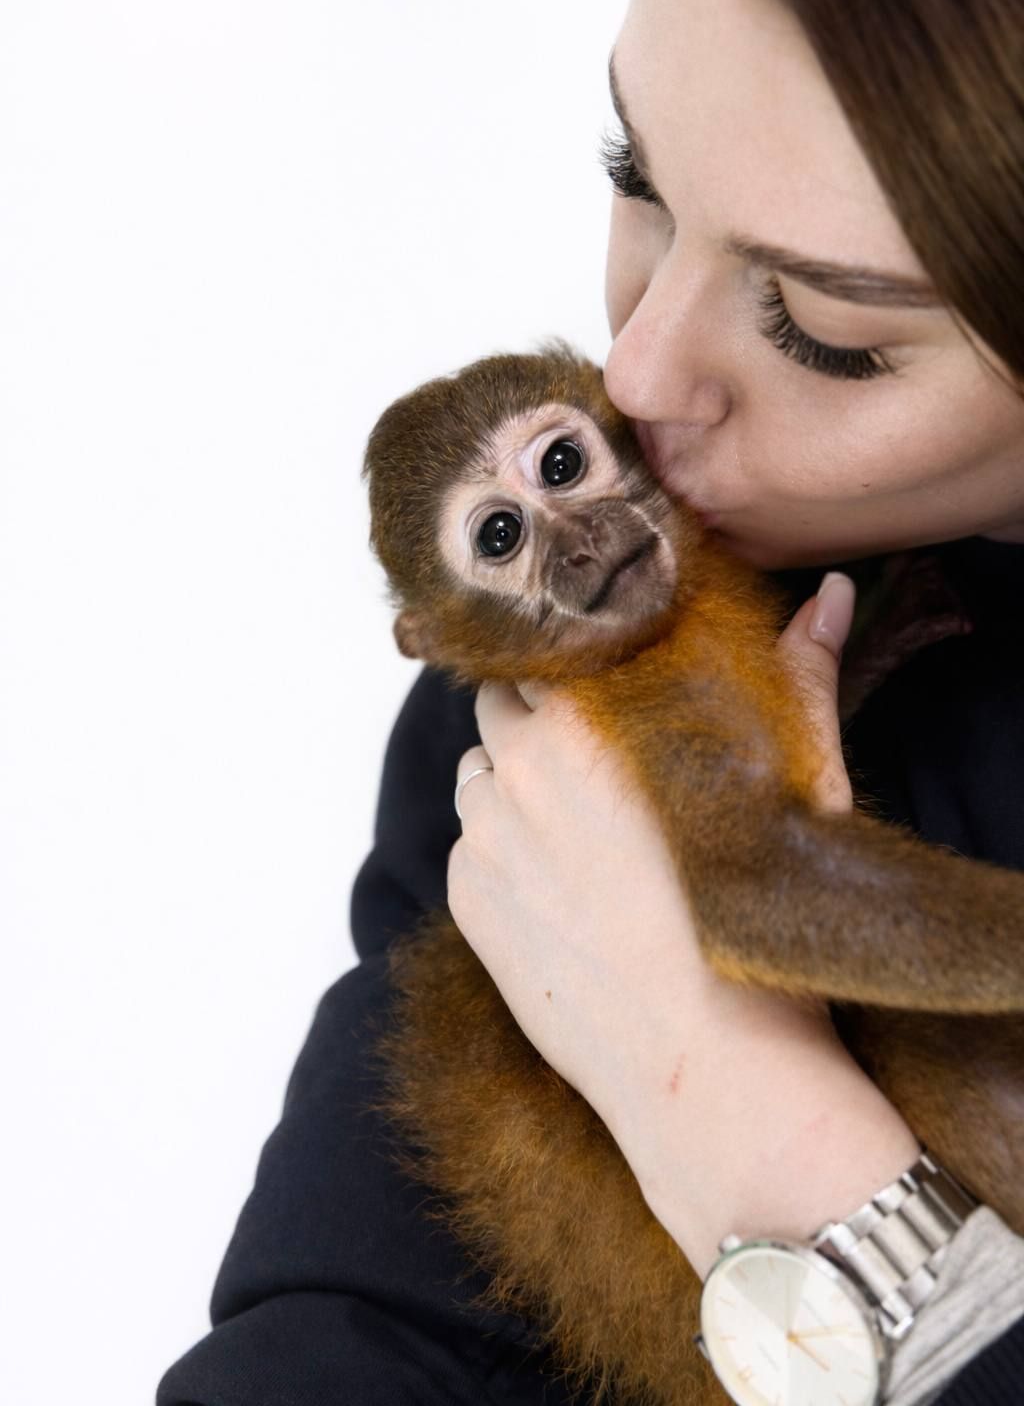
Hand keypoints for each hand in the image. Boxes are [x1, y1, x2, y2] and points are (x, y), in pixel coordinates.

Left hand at [447, 571, 918, 1272]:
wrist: (709, 1068)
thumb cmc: (758, 921)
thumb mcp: (793, 783)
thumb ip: (801, 674)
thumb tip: (829, 594)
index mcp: (592, 714)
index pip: (551, 643)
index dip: (578, 659)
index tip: (603, 684)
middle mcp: (520, 762)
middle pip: (502, 699)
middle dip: (538, 717)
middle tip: (595, 761)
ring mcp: (483, 832)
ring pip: (478, 772)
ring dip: (511, 782)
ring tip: (579, 833)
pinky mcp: (463, 898)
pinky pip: (468, 846)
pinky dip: (500, 854)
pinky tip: (562, 894)